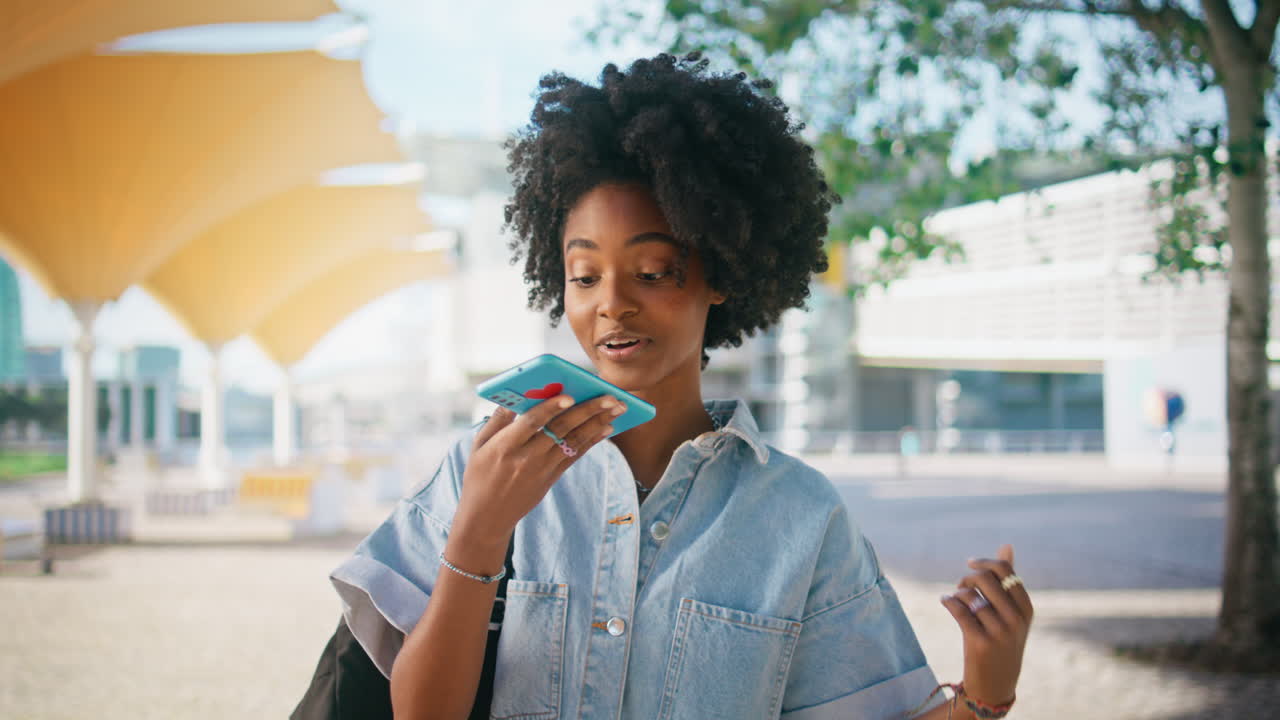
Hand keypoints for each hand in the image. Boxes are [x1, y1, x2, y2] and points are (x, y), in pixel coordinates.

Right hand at [451, 394, 623, 550]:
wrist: (487, 517)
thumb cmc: (480, 475)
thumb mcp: (479, 446)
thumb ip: (497, 420)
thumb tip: (514, 396)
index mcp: (505, 446)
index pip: (531, 422)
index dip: (550, 408)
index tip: (569, 395)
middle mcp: (527, 458)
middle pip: (561, 429)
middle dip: (588, 410)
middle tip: (611, 396)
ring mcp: (542, 469)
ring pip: (574, 441)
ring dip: (598, 423)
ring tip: (618, 407)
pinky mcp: (552, 478)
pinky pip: (575, 455)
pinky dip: (593, 440)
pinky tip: (607, 427)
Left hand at [940, 544, 1032, 709]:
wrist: (995, 684)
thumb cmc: (1002, 640)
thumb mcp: (1012, 613)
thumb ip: (1008, 580)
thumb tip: (1007, 544)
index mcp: (1026, 609)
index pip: (1005, 571)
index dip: (984, 563)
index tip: (970, 564)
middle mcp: (1016, 620)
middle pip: (985, 579)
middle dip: (968, 578)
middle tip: (961, 585)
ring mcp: (999, 632)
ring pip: (969, 595)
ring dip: (957, 593)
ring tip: (955, 599)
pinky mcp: (980, 642)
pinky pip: (958, 609)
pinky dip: (948, 601)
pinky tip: (945, 601)